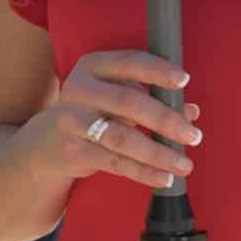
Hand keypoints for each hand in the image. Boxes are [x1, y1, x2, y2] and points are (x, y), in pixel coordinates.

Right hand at [23, 49, 202, 190]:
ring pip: (122, 138)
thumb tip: (191, 110)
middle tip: (193, 135)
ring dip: (158, 152)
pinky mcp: (73, 151)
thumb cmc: (95, 110)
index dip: (157, 71)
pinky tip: (165, 178)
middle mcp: (79, 89)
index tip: (184, 80)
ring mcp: (72, 121)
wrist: (47, 141)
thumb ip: (152, 97)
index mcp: (92, 65)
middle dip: (165, 120)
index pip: (129, 62)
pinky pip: (114, 163)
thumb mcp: (115, 94)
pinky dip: (143, 172)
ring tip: (185, 163)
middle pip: (128, 102)